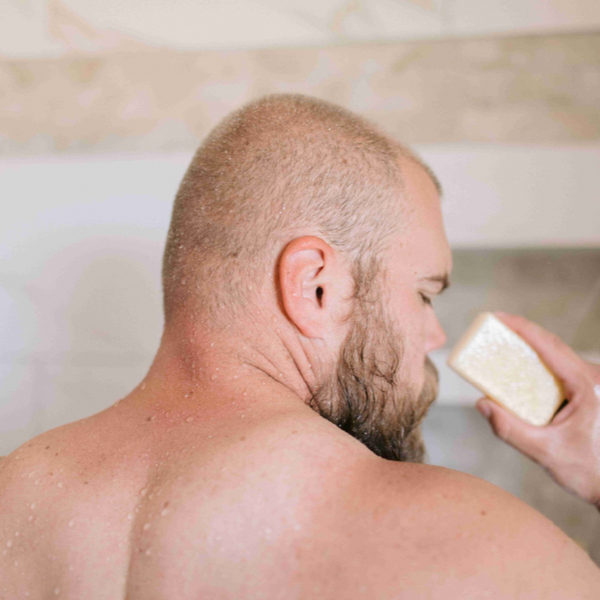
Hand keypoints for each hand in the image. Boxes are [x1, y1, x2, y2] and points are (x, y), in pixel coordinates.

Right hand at [475, 312, 599, 507]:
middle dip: (521, 335)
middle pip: (552, 347)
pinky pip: (563, 369)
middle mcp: (595, 378)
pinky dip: (541, 365)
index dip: (522, 328)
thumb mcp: (546, 452)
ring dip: (531, 350)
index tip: (498, 317)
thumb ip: (511, 430)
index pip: (549, 347)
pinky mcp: (592, 391)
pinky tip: (523, 369)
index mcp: (588, 386)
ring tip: (503, 347)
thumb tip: (482, 404)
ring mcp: (596, 383)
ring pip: (558, 357)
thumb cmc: (591, 472)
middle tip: (493, 329)